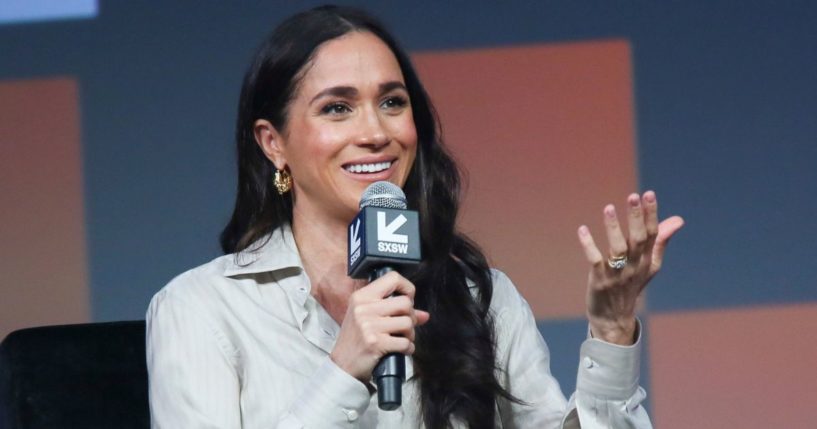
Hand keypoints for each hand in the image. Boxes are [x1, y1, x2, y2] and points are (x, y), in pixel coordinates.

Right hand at [330, 271, 430, 381]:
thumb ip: (395, 312)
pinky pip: (405, 342)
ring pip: (408, 322)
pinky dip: (408, 348)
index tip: (408, 299)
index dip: (407, 288)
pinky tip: (400, 350)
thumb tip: (424, 315)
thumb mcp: (369, 319)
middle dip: (410, 316)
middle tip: (403, 326)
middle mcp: (364, 308)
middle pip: (405, 302)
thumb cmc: (356, 340)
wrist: (342, 365)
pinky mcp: (375, 343)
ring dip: (410, 334)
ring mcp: (369, 326)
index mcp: (362, 297)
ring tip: (401, 339)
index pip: (392, 278)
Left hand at [577, 191, 683, 344]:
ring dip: (613, 228)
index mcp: (647, 261)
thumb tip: (678, 220)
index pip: (652, 234)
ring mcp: (617, 274)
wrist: (614, 319)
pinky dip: (589, 245)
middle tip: (633, 196)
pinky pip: (595, 260)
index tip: (648, 194)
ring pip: (617, 249)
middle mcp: (635, 266)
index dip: (651, 214)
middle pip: (637, 239)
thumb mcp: (650, 265)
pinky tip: (582, 230)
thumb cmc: (631, 286)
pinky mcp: (600, 280)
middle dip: (636, 217)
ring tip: (609, 208)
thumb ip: (661, 241)